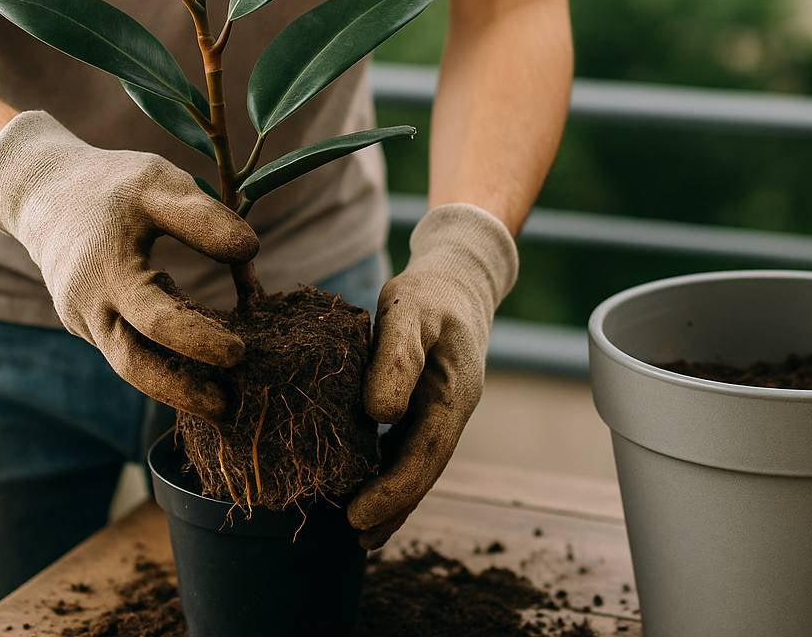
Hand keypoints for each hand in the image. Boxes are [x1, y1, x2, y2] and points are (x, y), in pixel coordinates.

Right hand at [0, 111, 257, 418]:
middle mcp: (89, 306)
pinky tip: (200, 374)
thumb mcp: (157, 183)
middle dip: (181, 392)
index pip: (157, 321)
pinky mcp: (90, 325)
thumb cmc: (110, 185)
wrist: (43, 192)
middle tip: (229, 408)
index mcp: (106, 271)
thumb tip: (251, 251)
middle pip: (133, 365)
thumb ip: (201, 217)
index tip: (241, 352)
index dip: (199, 340)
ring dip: (173, 388)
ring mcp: (85, 321)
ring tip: (223, 402)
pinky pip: (127, 350)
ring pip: (129, 365)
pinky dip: (162, 365)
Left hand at [347, 204, 518, 548]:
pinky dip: (388, 471)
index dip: (394, 492)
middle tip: (354, 537)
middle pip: (424, 470)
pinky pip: (408, 447)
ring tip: (358, 532)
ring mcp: (441, 411)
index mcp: (455, 395)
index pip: (425, 455)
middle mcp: (452, 411)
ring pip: (417, 464)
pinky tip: (363, 486)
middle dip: (393, 508)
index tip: (357, 517)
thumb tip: (379, 413)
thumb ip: (396, 358)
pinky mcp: (426, 405)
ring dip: (392, 499)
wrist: (457, 275)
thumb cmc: (429, 291)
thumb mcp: (407, 310)